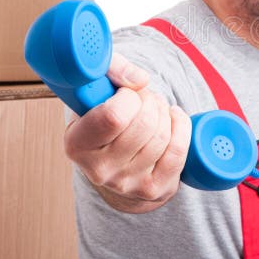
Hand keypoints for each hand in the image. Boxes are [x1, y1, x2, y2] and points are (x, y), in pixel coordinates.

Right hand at [63, 52, 190, 213]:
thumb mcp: (98, 87)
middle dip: (150, 101)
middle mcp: (99, 170)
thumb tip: (140, 80)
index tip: (126, 93)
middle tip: (144, 98)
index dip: (128, 96)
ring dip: (164, 112)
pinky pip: (179, 150)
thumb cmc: (107, 117)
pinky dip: (181, 126)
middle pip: (144, 124)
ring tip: (155, 109)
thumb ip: (112, 69)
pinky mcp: (154, 189)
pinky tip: (173, 118)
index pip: (114, 116)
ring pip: (163, 135)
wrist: (117, 161)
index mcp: (77, 144)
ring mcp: (128, 184)